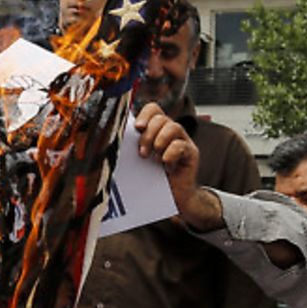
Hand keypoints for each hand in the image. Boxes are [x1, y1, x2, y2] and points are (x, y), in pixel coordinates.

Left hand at [134, 102, 220, 229]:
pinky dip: (170, 154)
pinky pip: (182, 145)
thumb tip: (115, 139)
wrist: (173, 198)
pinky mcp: (191, 153)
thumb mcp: (138, 160)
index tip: (137, 128)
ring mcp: (183, 141)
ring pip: (173, 126)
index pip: (153, 109)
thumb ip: (131, 148)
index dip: (145, 115)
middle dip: (149, 134)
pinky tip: (165, 165)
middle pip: (161, 118)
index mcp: (156, 129)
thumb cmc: (152, 178)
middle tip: (142, 153)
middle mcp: (171, 131)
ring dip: (159, 140)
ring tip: (153, 157)